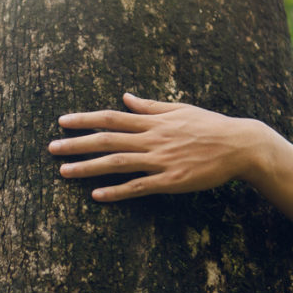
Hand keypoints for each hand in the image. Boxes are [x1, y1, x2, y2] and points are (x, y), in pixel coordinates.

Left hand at [48, 93, 260, 201]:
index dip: (84, 119)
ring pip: (117, 163)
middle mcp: (152, 139)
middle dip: (76, 144)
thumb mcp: (179, 109)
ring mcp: (160, 161)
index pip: (111, 118)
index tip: (62, 122)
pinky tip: (97, 195)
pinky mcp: (170, 181)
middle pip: (107, 139)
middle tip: (51, 149)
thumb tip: (126, 97)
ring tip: (64, 172)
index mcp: (153, 121)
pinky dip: (116, 191)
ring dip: (88, 167)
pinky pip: (138, 187)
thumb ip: (150, 106)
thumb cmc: (210, 126)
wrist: (240, 146)